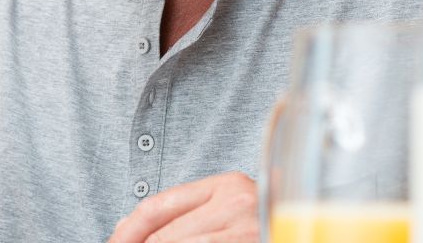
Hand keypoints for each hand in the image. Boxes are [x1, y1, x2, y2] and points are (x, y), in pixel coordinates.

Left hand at [109, 172, 258, 242]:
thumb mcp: (227, 207)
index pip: (158, 205)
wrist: (310, 223)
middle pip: (163, 234)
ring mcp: (245, 230)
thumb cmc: (262, 221)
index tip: (113, 240)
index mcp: (226, 184)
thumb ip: (187, 212)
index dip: (127, 229)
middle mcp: (236, 204)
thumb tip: (126, 228)